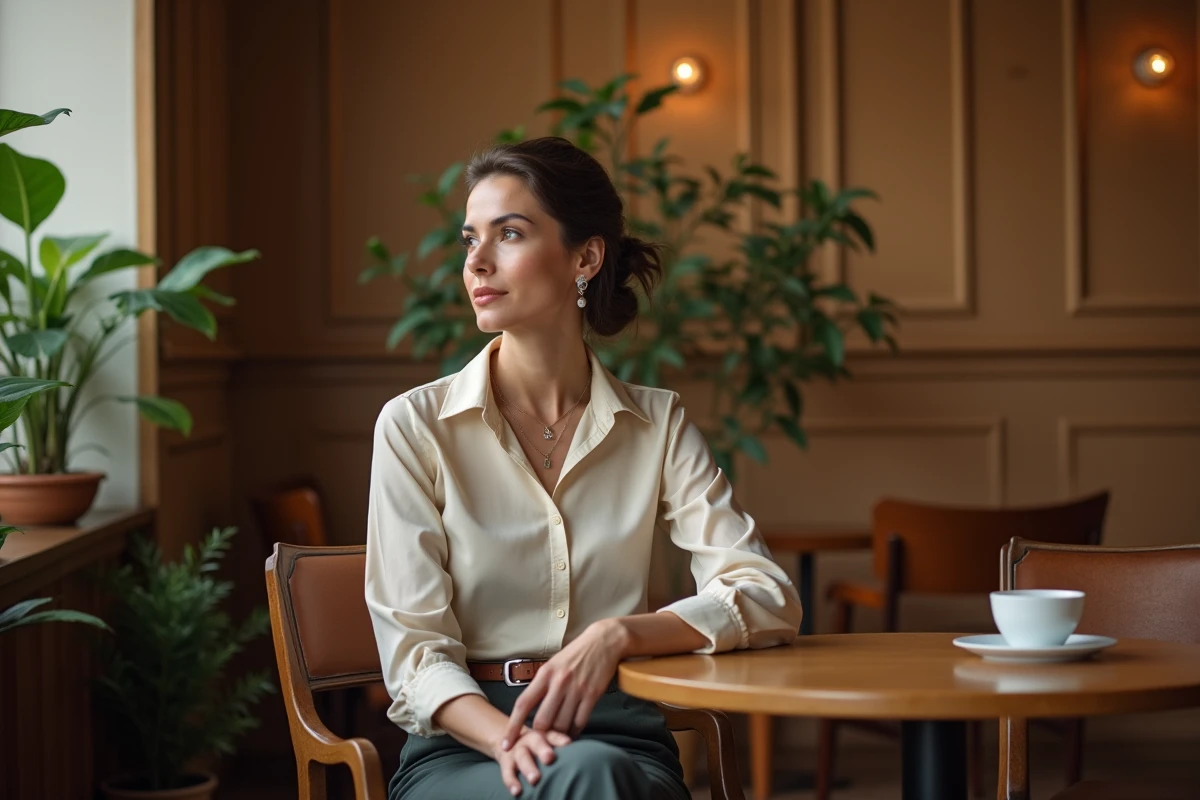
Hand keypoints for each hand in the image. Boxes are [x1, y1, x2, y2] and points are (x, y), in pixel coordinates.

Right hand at [494, 728, 571, 795]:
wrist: (508, 740)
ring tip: (535, 779)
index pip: (553, 735)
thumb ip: (561, 749)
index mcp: (544, 735)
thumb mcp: (548, 743)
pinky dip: (512, 782)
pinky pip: (507, 773)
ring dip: (528, 768)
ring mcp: (517, 750)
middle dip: (543, 750)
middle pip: (537, 743)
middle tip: (550, 758)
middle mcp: (530, 740)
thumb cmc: (537, 746)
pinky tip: (517, 791)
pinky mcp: (506, 762)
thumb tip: (585, 760)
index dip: (560, 739)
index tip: (568, 744)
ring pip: (523, 758)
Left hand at [501, 619, 627, 748]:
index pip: (523, 704)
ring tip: (556, 740)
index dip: (513, 727)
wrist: (603, 642)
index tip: (506, 744)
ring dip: (557, 736)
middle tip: (539, 741)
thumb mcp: (552, 664)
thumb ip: (541, 685)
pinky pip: (579, 722)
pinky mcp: (592, 695)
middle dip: (539, 735)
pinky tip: (571, 735)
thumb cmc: (575, 655)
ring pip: (561, 725)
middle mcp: (559, 682)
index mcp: (545, 674)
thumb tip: (528, 709)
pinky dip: (573, 733)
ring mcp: (576, 689)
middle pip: (542, 721)